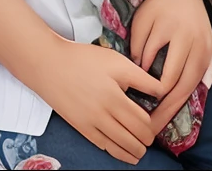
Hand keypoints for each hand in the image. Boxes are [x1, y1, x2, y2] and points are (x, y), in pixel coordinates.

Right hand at [40, 38, 164, 162]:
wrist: (49, 66)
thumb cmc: (83, 60)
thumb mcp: (117, 62)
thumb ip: (141, 78)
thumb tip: (161, 90)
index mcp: (115, 98)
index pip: (143, 122)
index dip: (154, 126)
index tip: (157, 123)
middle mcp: (103, 115)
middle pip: (133, 138)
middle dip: (146, 141)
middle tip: (150, 138)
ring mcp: (91, 124)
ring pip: (118, 147)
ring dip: (133, 152)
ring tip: (140, 151)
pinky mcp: (81, 128)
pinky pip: (102, 146)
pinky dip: (115, 151)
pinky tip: (121, 150)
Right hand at [131, 0, 211, 133]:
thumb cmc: (193, 22)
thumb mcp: (205, 44)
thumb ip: (203, 69)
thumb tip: (198, 94)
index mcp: (202, 50)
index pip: (186, 88)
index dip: (170, 109)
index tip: (156, 124)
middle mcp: (188, 38)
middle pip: (169, 80)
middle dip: (155, 100)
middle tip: (143, 111)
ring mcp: (168, 26)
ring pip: (149, 63)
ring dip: (142, 76)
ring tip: (139, 82)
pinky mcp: (149, 17)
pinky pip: (138, 46)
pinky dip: (135, 57)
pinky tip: (136, 61)